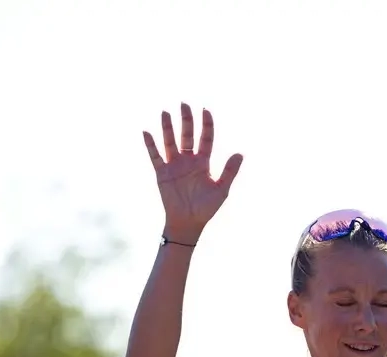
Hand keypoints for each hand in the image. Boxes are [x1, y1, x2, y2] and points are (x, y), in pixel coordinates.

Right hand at [143, 103, 243, 240]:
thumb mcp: (221, 189)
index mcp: (204, 163)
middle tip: (185, 104)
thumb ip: (229, 171)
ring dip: (168, 128)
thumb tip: (240, 153)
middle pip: (187, 135)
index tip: (206, 110)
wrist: (189, 223)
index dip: (206, 125)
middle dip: (186, 120)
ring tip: (166, 112)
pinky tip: (146, 132)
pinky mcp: (162, 173)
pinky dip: (151, 145)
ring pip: (170, 142)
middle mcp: (188, 161)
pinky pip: (155, 156)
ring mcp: (174, 165)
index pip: (206, 139)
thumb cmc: (206, 208)